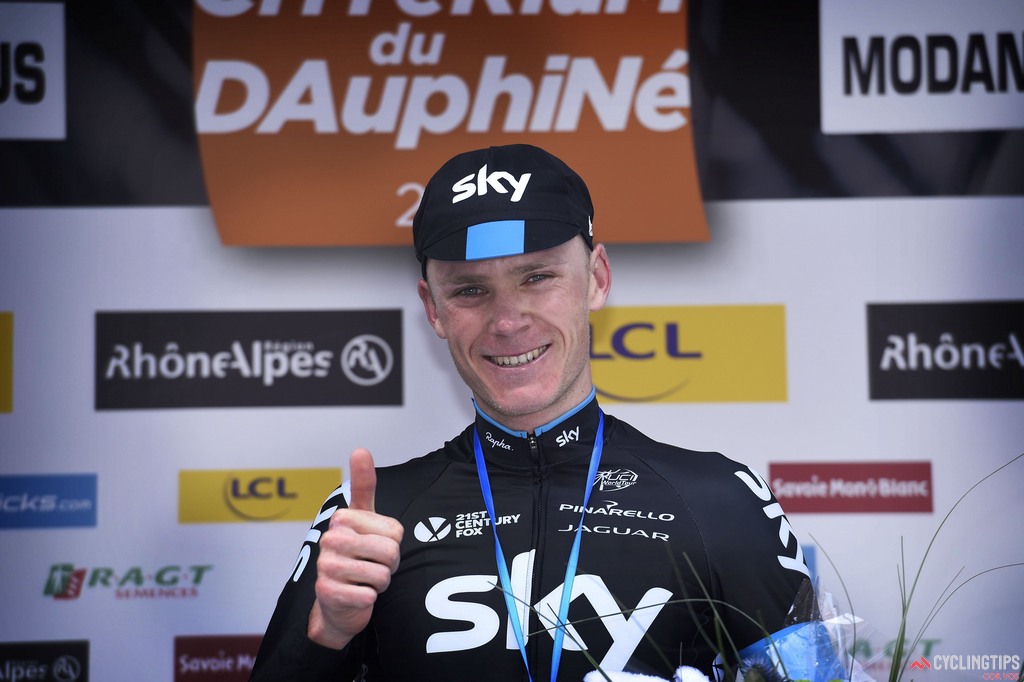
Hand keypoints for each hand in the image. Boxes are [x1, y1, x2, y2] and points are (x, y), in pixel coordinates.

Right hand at [308, 448, 403, 648]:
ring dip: (379, 583)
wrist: (337, 601)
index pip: (395, 532)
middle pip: (390, 552)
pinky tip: (354, 595)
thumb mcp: (363, 517)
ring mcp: (326, 566)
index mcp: (342, 518)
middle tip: (372, 566)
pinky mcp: (327, 593)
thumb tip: (360, 449)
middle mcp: (330, 539)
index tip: (376, 545)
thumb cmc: (356, 555)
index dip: (393, 544)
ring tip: (364, 580)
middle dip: (389, 565)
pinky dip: (368, 599)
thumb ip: (363, 485)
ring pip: (382, 575)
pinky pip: (368, 596)